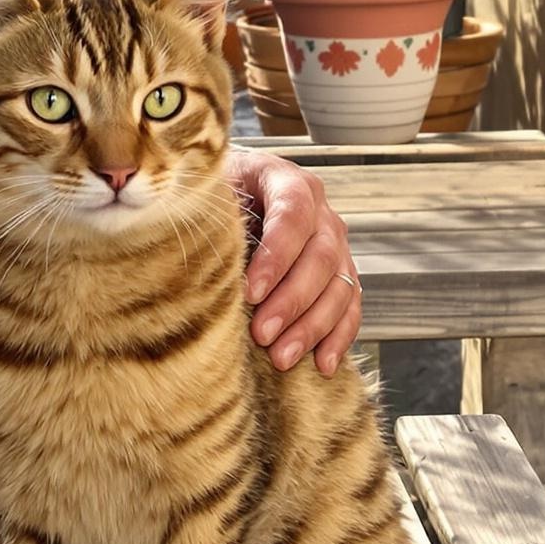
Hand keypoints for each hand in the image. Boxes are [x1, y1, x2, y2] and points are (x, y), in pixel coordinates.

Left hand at [227, 147, 359, 375]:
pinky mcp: (340, 274)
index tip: (251, 292)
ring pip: (340, 286)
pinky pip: (350, 307)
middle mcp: (320, 211)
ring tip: (282, 356)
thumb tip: (193, 252)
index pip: (293, 214)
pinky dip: (339, 337)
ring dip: (313, 326)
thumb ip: (209, 209)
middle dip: (292, 300)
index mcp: (287, 180)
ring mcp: (335, 243)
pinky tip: (323, 363)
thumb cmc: (218, 192)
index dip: (276, 256)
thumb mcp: (210, 188)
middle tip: (262, 333)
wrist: (234, 190)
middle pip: (320, 256)